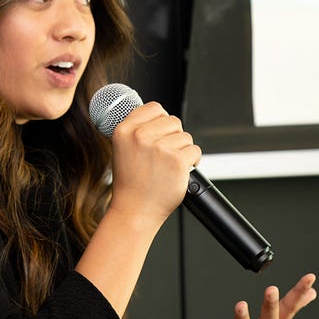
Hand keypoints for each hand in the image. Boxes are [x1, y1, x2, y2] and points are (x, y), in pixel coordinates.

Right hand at [107, 101, 200, 227]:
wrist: (134, 211)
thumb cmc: (131, 183)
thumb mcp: (122, 150)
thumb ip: (137, 131)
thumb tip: (159, 117)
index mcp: (124, 130)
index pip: (154, 108)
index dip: (162, 120)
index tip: (162, 132)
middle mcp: (140, 136)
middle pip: (173, 121)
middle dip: (174, 137)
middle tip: (165, 156)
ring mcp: (159, 148)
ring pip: (186, 136)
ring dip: (183, 151)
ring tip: (169, 166)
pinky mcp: (177, 161)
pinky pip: (195, 150)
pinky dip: (193, 161)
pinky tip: (181, 171)